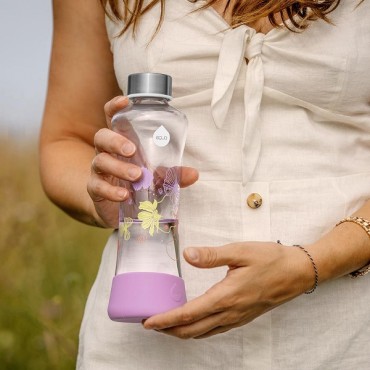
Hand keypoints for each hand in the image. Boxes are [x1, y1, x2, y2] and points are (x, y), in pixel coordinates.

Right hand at [87, 96, 198, 227]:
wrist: (122, 210)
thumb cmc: (139, 184)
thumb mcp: (158, 177)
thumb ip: (173, 174)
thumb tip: (194, 174)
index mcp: (121, 142)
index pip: (113, 119)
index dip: (115, 107)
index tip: (126, 101)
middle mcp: (106, 153)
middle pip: (102, 137)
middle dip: (115, 141)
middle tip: (132, 150)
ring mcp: (99, 171)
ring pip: (100, 161)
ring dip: (118, 167)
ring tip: (137, 176)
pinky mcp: (95, 190)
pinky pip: (97, 187)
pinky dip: (111, 191)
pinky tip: (124, 196)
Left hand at [143, 242, 313, 338]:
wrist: (298, 272)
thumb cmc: (271, 259)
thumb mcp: (241, 251)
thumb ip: (212, 255)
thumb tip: (187, 254)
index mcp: (227, 296)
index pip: (189, 313)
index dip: (166, 319)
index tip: (148, 321)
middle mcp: (230, 313)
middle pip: (192, 330)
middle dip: (168, 330)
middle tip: (150, 323)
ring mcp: (237, 318)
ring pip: (203, 333)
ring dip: (181, 331)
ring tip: (166, 324)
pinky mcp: (243, 317)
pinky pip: (215, 330)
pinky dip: (197, 330)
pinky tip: (193, 322)